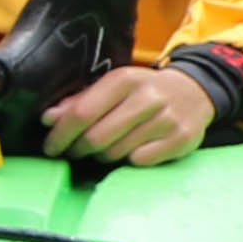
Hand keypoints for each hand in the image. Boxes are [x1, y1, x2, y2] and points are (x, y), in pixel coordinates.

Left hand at [42, 58, 217, 166]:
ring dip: (102, 156)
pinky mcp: (180, 139)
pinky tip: (131, 150)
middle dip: (78, 150)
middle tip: (75, 152)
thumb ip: (80, 101)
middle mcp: (147, 97)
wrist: (194, 92)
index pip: (81, 113)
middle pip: (96, 138)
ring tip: (104, 149)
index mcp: (124, 80)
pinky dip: (129, 161)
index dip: (60, 135)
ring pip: (116, 153)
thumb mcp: (113, 87)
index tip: (50, 147)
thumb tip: (49, 119)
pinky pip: (140, 161)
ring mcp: (166, 119)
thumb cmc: (142, 92)